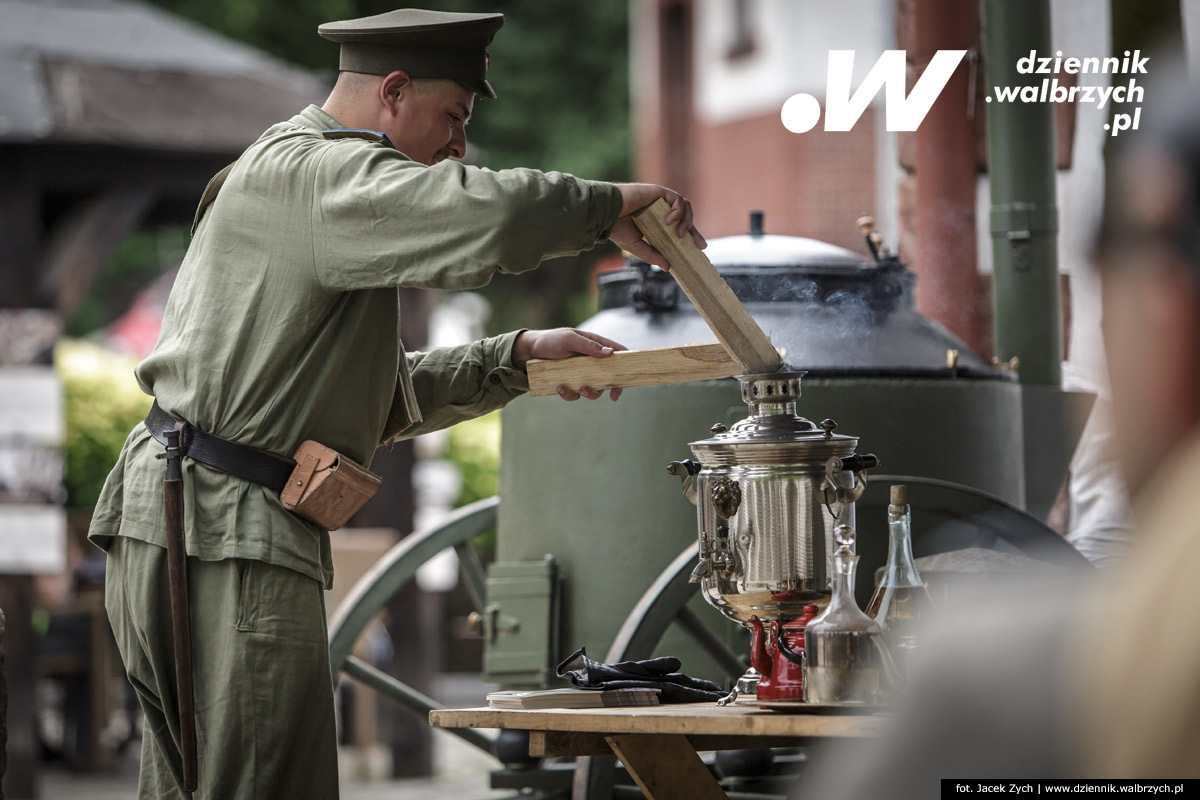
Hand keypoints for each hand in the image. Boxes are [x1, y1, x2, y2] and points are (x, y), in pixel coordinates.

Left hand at [513, 328, 627, 401]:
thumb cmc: (551, 341)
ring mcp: (582, 374)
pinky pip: (575, 395)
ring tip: (580, 389)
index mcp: (595, 346)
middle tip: (613, 396)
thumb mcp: (569, 340)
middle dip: (614, 388)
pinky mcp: (571, 384)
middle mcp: (592, 361)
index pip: (618, 353)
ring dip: (590, 393)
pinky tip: (559, 387)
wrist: (529, 352)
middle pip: (611, 377)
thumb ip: (588, 346)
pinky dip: (569, 394)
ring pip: (595, 389)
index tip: (632, 375)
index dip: (628, 363)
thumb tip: (610, 354)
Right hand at [610, 184, 706, 269]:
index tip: (699, 248)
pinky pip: (676, 199)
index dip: (690, 236)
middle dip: (694, 231)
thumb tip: (667, 267)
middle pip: (685, 217)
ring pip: (684, 207)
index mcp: (656, 221)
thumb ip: (652, 255)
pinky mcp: (658, 192)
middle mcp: (660, 209)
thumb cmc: (616, 228)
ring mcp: (660, 200)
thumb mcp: (636, 247)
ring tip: (681, 234)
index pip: (678, 227)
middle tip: (700, 245)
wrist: (606, 213)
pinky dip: (677, 211)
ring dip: (686, 221)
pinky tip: (669, 222)